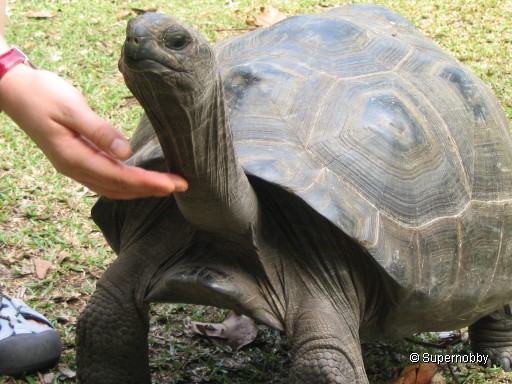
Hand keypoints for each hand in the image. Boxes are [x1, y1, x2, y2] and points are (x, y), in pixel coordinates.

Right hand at [0, 64, 187, 198]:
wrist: (14, 91)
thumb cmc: (42, 94)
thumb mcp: (71, 108)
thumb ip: (98, 131)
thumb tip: (125, 153)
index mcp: (74, 158)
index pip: (120, 177)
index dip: (148, 183)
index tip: (174, 183)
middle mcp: (75, 168)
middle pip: (119, 188)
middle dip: (151, 189)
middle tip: (181, 186)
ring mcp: (75, 166)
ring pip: (113, 187)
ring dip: (140, 189)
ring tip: (167, 186)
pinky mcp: (77, 159)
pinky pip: (106, 179)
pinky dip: (127, 183)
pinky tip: (141, 179)